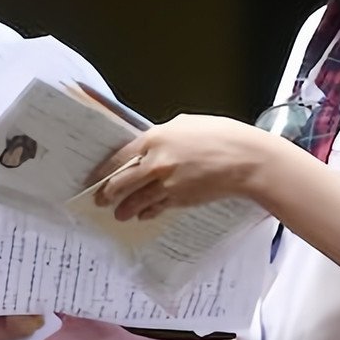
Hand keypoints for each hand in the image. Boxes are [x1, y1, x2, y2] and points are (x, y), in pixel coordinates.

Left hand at [89, 114, 277, 221]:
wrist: (246, 160)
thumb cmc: (221, 136)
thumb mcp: (186, 124)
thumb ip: (162, 135)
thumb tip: (147, 144)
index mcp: (155, 138)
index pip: (118, 157)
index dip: (102, 171)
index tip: (92, 179)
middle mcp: (156, 162)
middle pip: (121, 182)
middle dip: (107, 194)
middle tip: (100, 200)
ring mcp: (167, 184)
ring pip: (136, 200)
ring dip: (125, 209)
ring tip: (119, 214)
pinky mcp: (180, 200)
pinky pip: (156, 208)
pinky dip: (147, 212)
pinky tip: (143, 214)